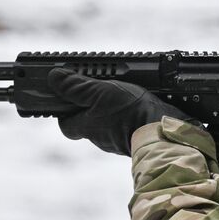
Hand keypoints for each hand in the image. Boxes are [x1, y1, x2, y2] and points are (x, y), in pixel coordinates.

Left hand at [47, 69, 195, 155]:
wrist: (164, 133)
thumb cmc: (130, 114)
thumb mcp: (100, 92)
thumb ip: (77, 87)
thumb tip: (54, 78)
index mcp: (86, 126)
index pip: (66, 123)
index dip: (65, 109)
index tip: (69, 95)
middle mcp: (100, 137)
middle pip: (87, 122)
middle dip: (90, 107)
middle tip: (99, 89)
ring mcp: (118, 141)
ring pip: (108, 124)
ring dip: (111, 110)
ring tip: (121, 93)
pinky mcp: (135, 140)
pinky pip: (126, 126)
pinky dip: (128, 116)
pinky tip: (136, 105)